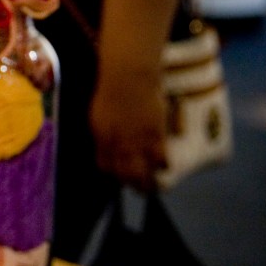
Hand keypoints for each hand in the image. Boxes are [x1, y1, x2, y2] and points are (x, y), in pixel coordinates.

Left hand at [91, 67, 168, 190]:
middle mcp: (117, 143)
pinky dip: (163, 165)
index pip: (105, 165)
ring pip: (142, 171)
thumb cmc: (113, 89)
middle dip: (131, 183)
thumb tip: (108, 142)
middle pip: (123, 173)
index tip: (119, 177)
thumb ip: (105, 131)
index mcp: (101, 137)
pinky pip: (160, 158)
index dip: (113, 173)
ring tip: (153, 186)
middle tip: (139, 189)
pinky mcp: (154, 134)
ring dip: (148, 181)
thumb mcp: (100, 113)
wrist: (128, 76)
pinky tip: (165, 166)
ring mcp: (136, 140)